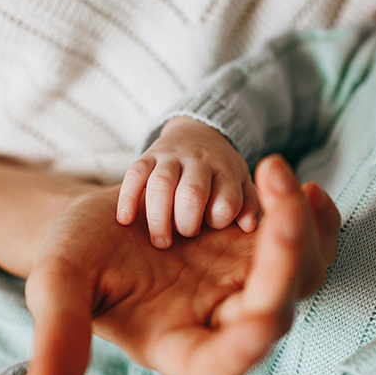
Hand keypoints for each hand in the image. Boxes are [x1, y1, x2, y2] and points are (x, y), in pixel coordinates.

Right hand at [24, 155, 340, 374]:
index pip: (219, 366)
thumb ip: (58, 336)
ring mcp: (246, 283)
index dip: (242, 350)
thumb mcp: (58, 285)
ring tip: (277, 175)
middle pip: (275, 309)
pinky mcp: (259, 248)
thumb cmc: (76, 257)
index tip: (259, 322)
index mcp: (177, 347)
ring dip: (302, 228)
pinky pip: (306, 241)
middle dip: (283, 258)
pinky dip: (314, 217)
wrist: (100, 220)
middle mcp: (222, 322)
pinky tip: (304, 187)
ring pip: (303, 272)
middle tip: (276, 207)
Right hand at [117, 116, 261, 248]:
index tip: (211, 227)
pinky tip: (125, 219)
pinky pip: (134, 174)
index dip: (218, 220)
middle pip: (192, 193)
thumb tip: (248, 227)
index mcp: (226, 170)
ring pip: (161, 184)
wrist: (198, 133)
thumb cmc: (221, 173)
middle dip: (186, 223)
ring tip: (161, 242)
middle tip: (184, 236)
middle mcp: (200, 161)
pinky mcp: (148, 155)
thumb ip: (250, 206)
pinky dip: (128, 197)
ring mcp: (172, 157)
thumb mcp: (242, 184)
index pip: (226, 201)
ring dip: (159, 218)